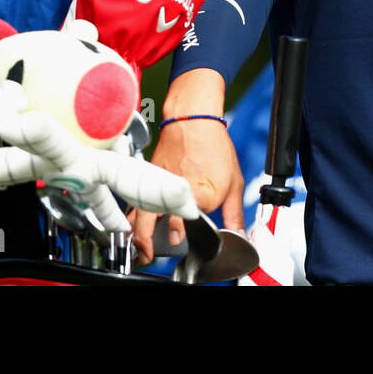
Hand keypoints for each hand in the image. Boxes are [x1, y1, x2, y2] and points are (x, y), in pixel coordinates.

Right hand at [129, 117, 245, 265]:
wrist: (193, 119)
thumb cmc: (213, 145)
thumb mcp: (234, 182)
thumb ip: (234, 213)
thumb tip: (238, 233)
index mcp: (199, 194)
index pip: (185, 223)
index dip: (180, 234)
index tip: (179, 238)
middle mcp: (175, 190)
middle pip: (152, 221)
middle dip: (147, 242)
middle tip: (148, 254)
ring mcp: (160, 183)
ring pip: (140, 211)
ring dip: (137, 230)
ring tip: (139, 246)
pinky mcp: (151, 176)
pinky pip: (138, 198)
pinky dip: (134, 212)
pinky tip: (135, 221)